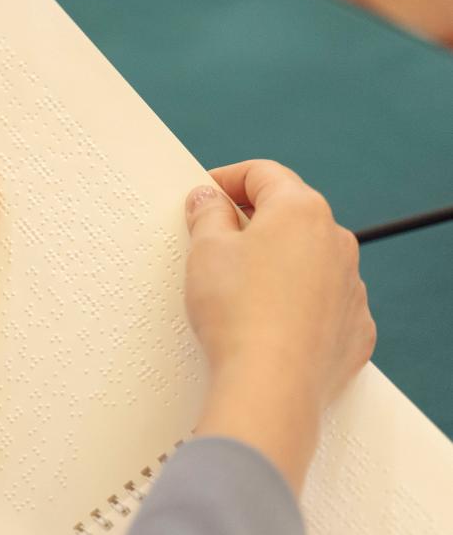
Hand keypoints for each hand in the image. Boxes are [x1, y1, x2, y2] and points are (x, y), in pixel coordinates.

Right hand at [184, 159, 374, 493]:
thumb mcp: (205, 249)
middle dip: (252, 220)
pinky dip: (298, 302)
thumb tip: (208, 198)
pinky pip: (323, 301)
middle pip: (290, 214)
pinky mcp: (354, 328)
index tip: (205, 194)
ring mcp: (351, 286)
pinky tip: (268, 319)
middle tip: (214, 238)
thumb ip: (207, 212)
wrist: (270, 386)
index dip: (226, 179)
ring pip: (309, 258)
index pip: (262, 174)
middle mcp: (337, 241)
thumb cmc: (237, 312)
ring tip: (238, 287)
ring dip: (276, 261)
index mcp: (301, 210)